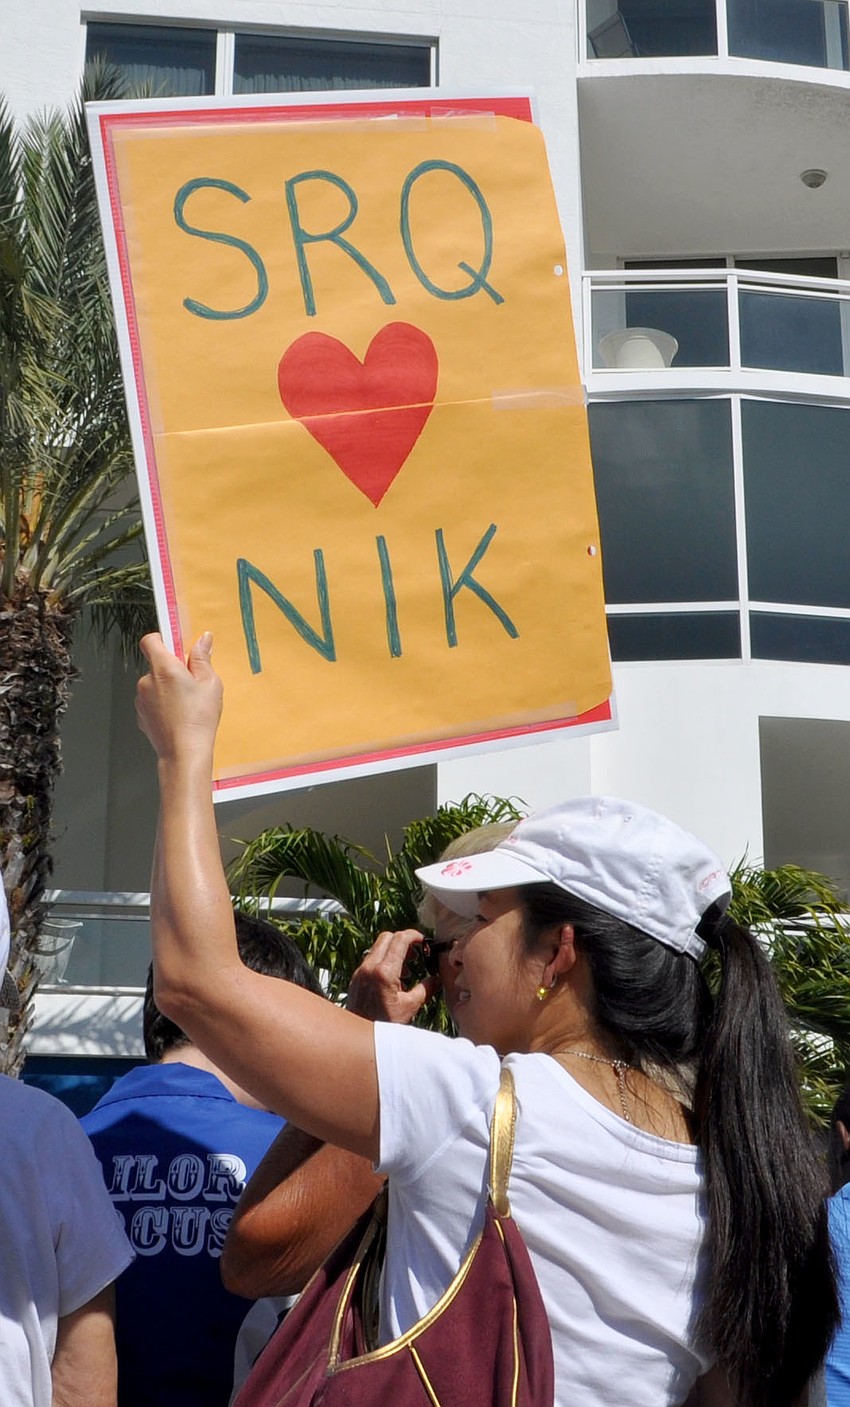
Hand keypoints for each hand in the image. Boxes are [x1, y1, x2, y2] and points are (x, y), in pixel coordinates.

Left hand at [136, 632, 222, 763]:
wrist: (184, 752)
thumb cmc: (198, 719)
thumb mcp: (210, 683)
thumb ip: (203, 658)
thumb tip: (203, 640)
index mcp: (164, 668)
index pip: (151, 640)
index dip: (162, 639)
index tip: (175, 644)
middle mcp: (147, 681)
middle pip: (156, 664)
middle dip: (171, 669)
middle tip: (191, 683)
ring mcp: (141, 699)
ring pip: (154, 684)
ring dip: (166, 688)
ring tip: (186, 704)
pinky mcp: (140, 715)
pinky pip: (151, 702)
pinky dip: (162, 704)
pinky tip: (177, 716)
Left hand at [345, 929, 439, 1023]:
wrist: (360, 1039)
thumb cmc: (385, 1024)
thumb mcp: (410, 1007)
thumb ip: (426, 989)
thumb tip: (436, 979)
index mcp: (384, 972)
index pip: (400, 939)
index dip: (414, 936)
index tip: (424, 941)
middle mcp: (369, 967)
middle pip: (387, 937)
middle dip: (403, 940)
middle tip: (416, 954)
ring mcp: (360, 971)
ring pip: (378, 947)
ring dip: (393, 951)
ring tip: (407, 970)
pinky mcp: (356, 978)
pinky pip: (371, 959)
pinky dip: (384, 961)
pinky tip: (394, 980)